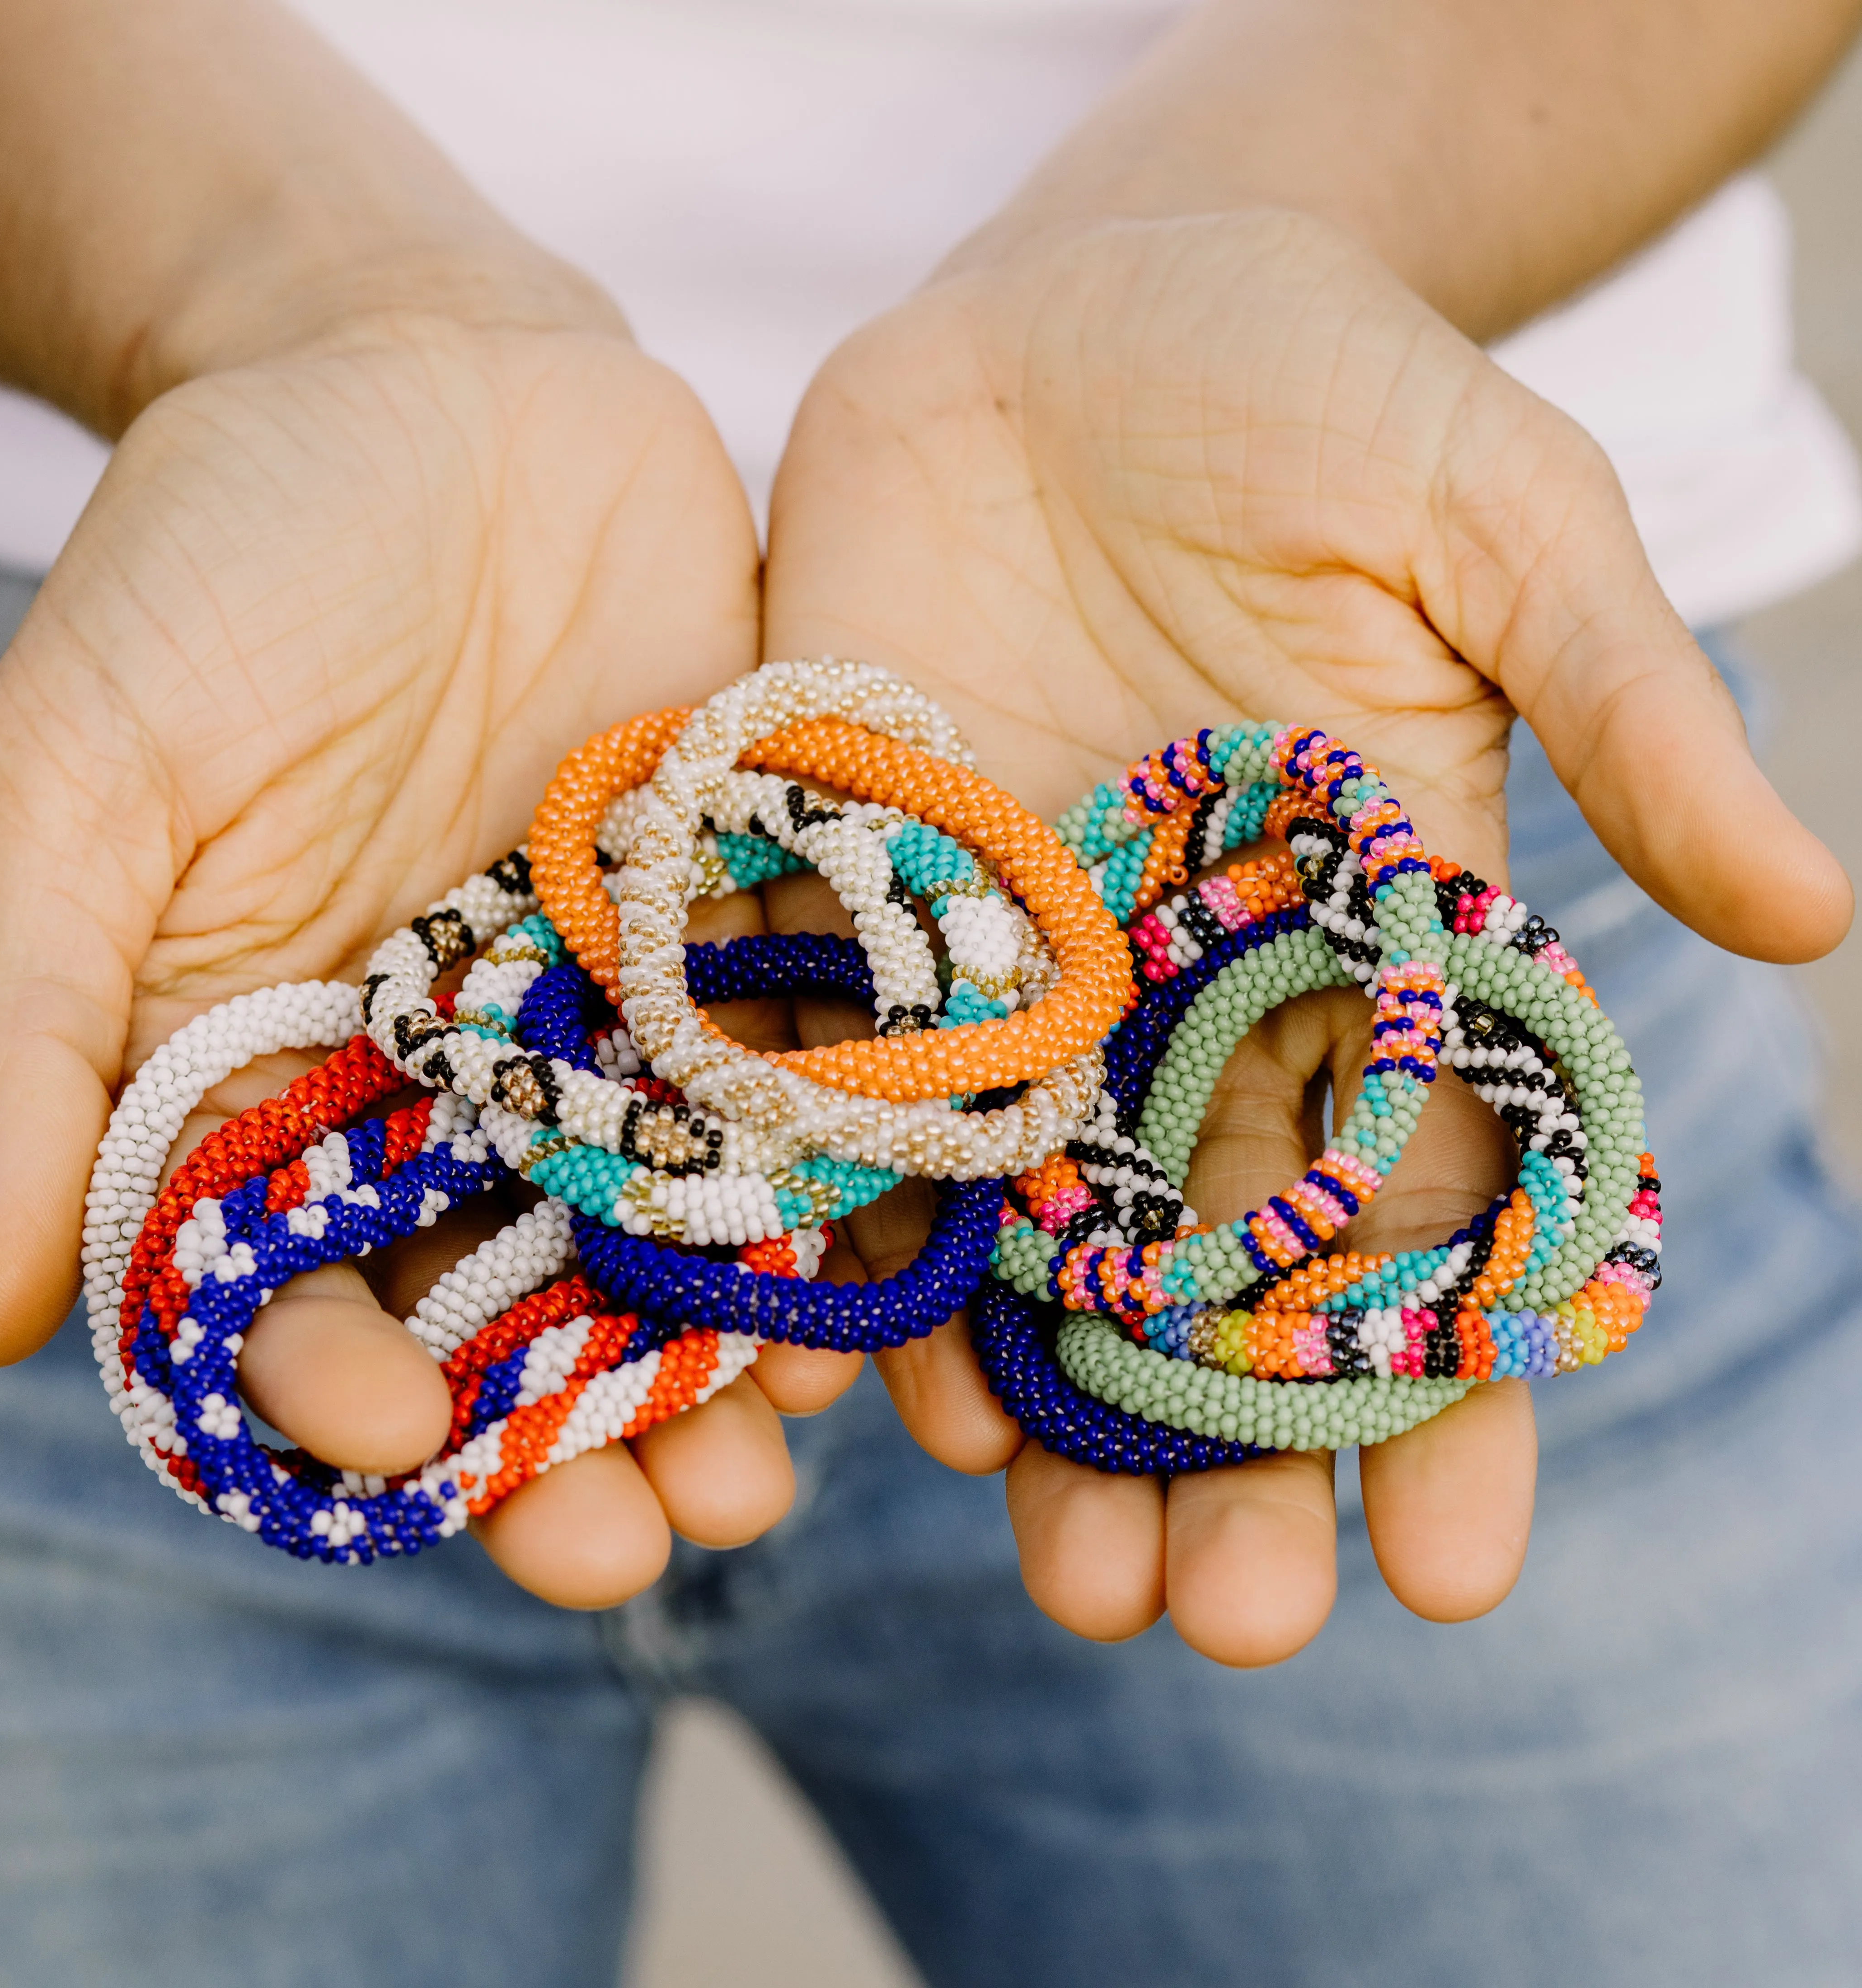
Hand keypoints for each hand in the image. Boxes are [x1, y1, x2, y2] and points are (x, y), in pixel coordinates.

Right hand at [0, 297, 847, 1604]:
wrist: (415, 385)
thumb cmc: (211, 570)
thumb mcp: (76, 785)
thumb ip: (44, 1039)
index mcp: (291, 1081)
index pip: (312, 1290)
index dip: (354, 1389)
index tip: (410, 1448)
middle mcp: (467, 1080)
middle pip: (526, 1305)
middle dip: (585, 1435)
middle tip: (661, 1540)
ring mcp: (623, 1013)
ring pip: (685, 1231)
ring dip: (737, 1356)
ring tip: (790, 1460)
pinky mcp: (752, 922)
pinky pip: (810, 1075)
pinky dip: (850, 1176)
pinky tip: (894, 1263)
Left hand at [761, 209, 1852, 1662]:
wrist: (1081, 316)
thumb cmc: (1315, 391)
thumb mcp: (1498, 523)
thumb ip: (1617, 711)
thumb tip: (1805, 910)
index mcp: (1364, 945)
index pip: (1423, 1209)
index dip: (1447, 1390)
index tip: (1449, 1565)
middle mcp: (1187, 991)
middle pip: (1215, 1270)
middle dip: (1222, 1452)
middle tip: (1212, 1623)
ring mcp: (1016, 961)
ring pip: (1031, 1235)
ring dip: (1040, 1406)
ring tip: (1051, 1563)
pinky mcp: (866, 894)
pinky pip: (855, 1100)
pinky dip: (864, 1233)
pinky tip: (865, 1373)